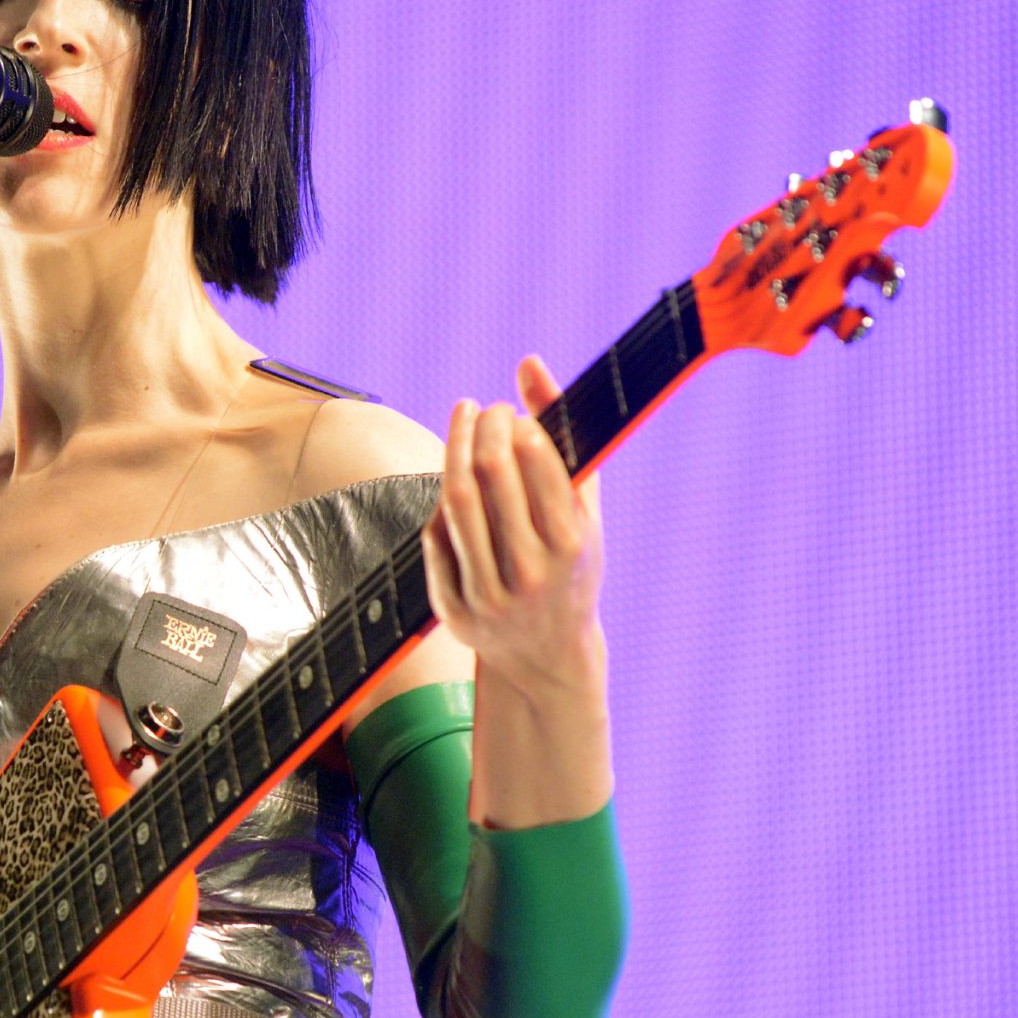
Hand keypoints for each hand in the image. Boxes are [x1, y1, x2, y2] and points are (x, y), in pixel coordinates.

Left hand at [421, 356, 605, 697]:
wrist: (547, 656)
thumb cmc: (569, 566)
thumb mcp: (582, 506)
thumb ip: (561, 432)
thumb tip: (528, 361)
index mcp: (571, 543)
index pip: (533, 458)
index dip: (513, 423)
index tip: (509, 413)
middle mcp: (530, 571)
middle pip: (488, 472)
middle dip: (481, 426)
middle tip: (483, 411)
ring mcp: (489, 594)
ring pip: (454, 501)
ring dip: (452, 448)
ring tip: (462, 421)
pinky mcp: (454, 610)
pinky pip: (435, 537)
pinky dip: (441, 502)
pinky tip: (452, 480)